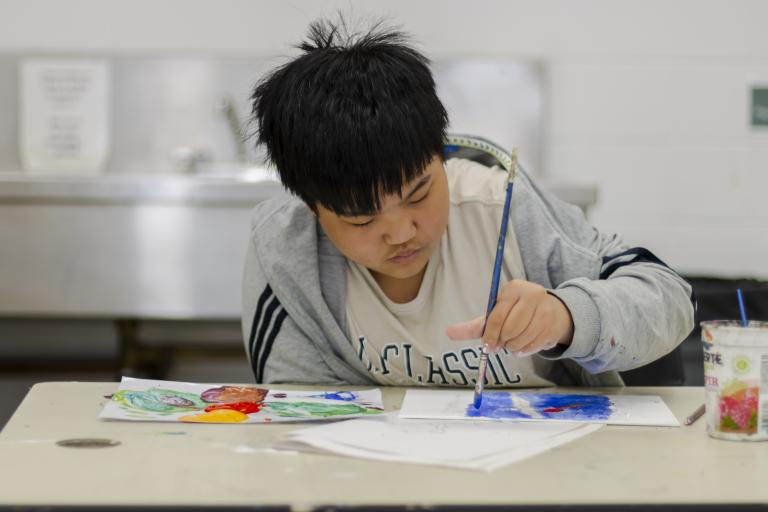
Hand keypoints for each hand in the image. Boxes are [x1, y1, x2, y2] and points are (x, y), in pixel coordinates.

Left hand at [446, 280, 573, 354]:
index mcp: (514, 288)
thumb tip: (449, 333)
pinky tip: (524, 345)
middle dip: (502, 342)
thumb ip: (474, 325)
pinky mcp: (553, 325)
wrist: (552, 312)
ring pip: (521, 339)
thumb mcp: (496, 314)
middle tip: (500, 345)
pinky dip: (525, 351)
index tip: (488, 345)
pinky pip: (533, 346)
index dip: (490, 335)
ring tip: (512, 343)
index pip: (497, 317)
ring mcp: (545, 310)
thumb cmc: (517, 312)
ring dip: (513, 348)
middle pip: (510, 330)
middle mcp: (532, 295)